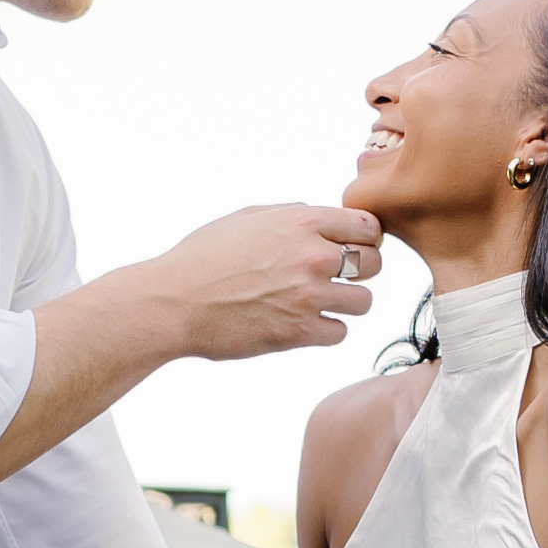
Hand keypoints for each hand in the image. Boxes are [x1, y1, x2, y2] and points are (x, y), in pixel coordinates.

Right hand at [166, 199, 381, 364]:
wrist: (173, 301)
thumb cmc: (201, 258)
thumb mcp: (246, 218)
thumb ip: (290, 214)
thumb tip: (318, 216)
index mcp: (301, 222)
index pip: (368, 227)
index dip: (364, 238)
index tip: (352, 248)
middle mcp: (312, 256)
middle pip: (374, 263)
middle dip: (360, 270)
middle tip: (337, 278)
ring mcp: (309, 296)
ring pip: (364, 301)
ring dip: (346, 303)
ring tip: (320, 303)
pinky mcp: (299, 333)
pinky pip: (341, 332)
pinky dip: (327, 330)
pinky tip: (304, 324)